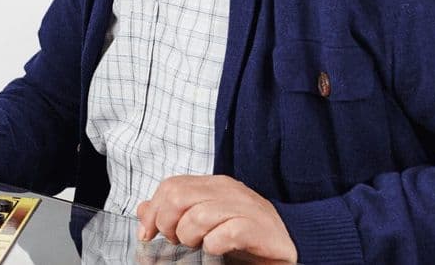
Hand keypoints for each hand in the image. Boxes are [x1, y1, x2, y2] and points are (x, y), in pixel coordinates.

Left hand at [136, 175, 296, 262]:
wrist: (292, 243)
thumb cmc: (244, 234)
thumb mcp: (203, 221)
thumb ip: (173, 213)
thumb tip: (143, 210)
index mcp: (212, 185)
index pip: (170, 186)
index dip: (153, 211)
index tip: (149, 234)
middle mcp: (228, 190)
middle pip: (178, 197)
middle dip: (168, 224)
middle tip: (179, 241)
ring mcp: (245, 207)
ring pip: (198, 215)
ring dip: (191, 237)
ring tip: (200, 246)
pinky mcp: (259, 228)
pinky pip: (227, 233)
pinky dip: (214, 244)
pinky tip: (217, 249)